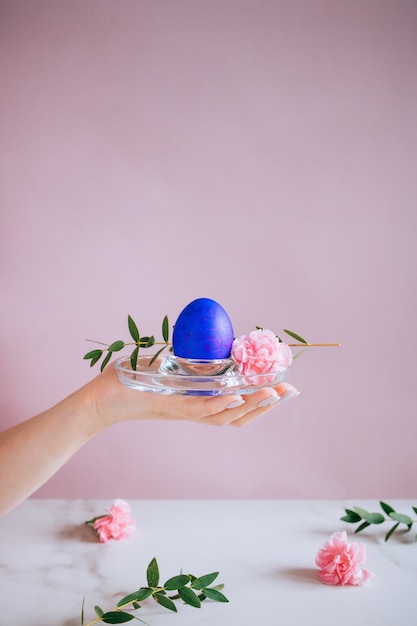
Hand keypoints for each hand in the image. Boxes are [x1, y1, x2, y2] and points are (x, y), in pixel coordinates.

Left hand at [83, 363, 299, 428]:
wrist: (98, 400)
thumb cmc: (128, 382)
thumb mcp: (163, 366)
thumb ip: (184, 358)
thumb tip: (203, 341)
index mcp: (196, 401)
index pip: (236, 405)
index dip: (260, 399)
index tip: (281, 386)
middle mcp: (194, 410)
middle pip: (239, 416)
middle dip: (266, 405)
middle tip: (290, 391)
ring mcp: (184, 411)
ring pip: (226, 415)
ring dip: (252, 406)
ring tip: (274, 395)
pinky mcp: (170, 407)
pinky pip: (202, 409)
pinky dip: (222, 405)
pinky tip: (239, 397)